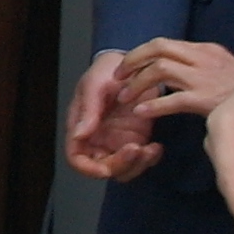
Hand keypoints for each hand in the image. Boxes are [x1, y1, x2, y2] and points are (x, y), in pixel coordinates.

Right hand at [62, 52, 158, 180]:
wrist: (133, 63)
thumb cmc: (108, 71)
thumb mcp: (95, 85)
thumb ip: (88, 109)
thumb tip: (79, 135)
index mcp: (81, 127)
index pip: (77, 158)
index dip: (88, 169)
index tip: (106, 170)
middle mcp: (98, 139)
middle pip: (103, 168)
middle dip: (120, 165)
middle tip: (135, 148)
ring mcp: (117, 141)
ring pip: (124, 169)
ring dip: (137, 165)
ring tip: (150, 149)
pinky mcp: (136, 139)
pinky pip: (141, 159)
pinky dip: (150, 159)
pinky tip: (156, 147)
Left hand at [113, 37, 233, 121]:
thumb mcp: (223, 68)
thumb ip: (199, 68)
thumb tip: (173, 77)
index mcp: (204, 49)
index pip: (164, 44)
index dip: (140, 54)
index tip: (127, 65)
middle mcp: (202, 58)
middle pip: (157, 49)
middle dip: (132, 61)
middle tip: (118, 77)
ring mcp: (203, 77)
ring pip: (160, 71)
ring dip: (137, 84)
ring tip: (125, 97)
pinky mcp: (205, 99)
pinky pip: (171, 100)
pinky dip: (152, 106)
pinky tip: (141, 112)